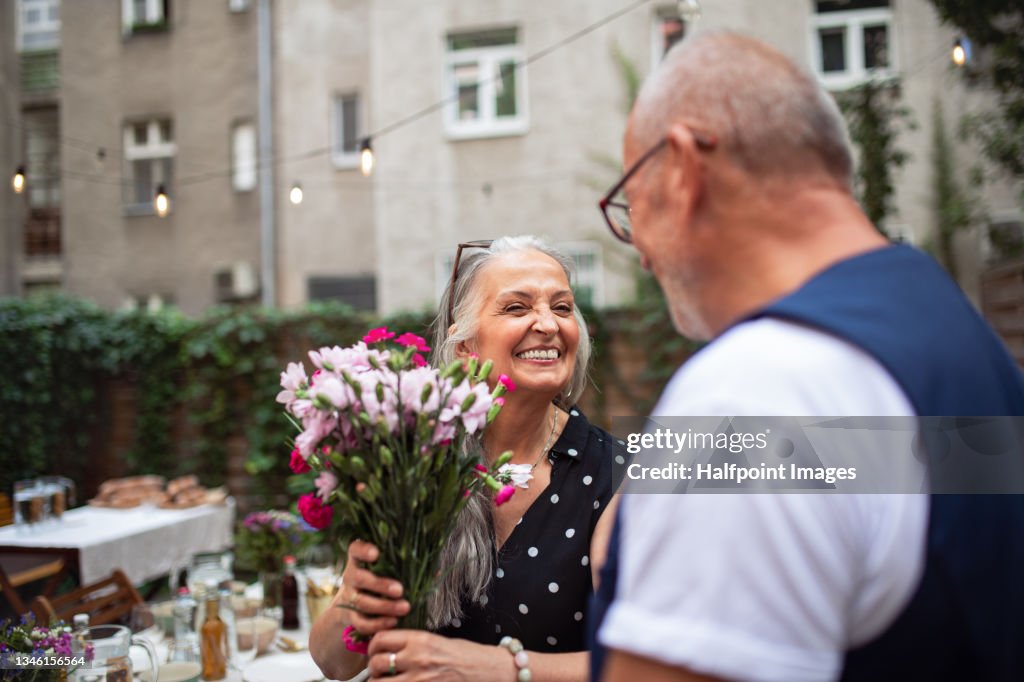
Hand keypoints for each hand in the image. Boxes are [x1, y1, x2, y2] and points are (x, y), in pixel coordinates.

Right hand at [341, 539, 409, 636]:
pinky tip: (394, 622)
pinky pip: (361, 622)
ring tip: (404, 608)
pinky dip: (377, 624)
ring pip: (361, 602)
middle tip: (400, 590)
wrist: (357, 605)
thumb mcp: (390, 571)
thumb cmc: (382, 581)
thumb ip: (408, 567)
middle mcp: (351, 576)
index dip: (363, 550)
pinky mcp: (350, 616)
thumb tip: (436, 572)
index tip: (376, 553)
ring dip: (384, 606)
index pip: (355, 549)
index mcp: (360, 560)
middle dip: (380, 584)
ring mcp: (349, 597)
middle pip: (359, 578)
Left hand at [367, 630, 516, 680]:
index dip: (373, 646)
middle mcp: (416, 658)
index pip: (381, 639)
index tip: (375, 651)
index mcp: (420, 639)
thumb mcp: (436, 640)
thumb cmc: (464, 655)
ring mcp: (419, 680)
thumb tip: (388, 647)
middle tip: (379, 670)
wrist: (485, 671)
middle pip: (377, 663)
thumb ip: (411, 644)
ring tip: (386, 681)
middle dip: (374, 668)